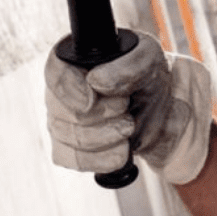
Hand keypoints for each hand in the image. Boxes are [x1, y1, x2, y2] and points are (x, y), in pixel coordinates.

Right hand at [44, 30, 211, 184]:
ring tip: (128, 127)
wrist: (162, 108)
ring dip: (103, 137)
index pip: (54, 73)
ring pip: (65, 136)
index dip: (70, 90)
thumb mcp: (149, 59)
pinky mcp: (69, 146)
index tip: (92, 101)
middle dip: (100, 116)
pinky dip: (99, 158)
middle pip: (61, 110)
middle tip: (126, 108)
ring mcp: (60, 118)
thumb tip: (96, 81)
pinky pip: (69, 158)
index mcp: (73, 57)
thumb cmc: (149, 74)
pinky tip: (121, 151)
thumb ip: (128, 66)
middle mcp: (59, 88)